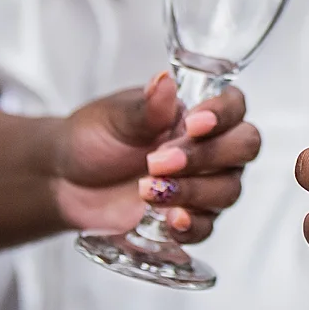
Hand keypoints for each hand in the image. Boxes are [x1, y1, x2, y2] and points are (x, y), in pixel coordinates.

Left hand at [52, 72, 260, 239]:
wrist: (64, 180)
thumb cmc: (93, 139)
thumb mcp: (114, 119)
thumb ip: (146, 107)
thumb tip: (165, 82)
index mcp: (196, 113)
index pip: (235, 107)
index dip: (224, 115)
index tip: (193, 124)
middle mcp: (209, 147)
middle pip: (244, 147)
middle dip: (208, 156)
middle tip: (159, 162)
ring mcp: (202, 184)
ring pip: (229, 189)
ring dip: (194, 191)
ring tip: (147, 191)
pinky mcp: (186, 218)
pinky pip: (208, 227)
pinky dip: (193, 226)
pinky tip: (171, 221)